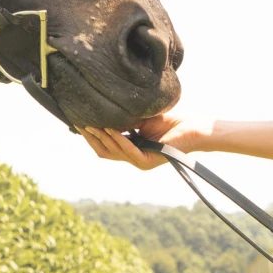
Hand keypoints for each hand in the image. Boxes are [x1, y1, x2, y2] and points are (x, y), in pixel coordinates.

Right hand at [77, 110, 213, 170]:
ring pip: (114, 151)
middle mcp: (133, 158)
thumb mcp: (140, 119)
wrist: (192, 129)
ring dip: (102, 137)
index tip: (79, 122)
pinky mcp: (148, 161)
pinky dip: (118, 139)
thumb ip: (124, 119)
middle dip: (91, 137)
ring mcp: (140, 162)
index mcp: (131, 150)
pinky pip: (129, 150)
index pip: (105, 146)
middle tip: (80, 123)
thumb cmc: (170, 122)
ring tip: (92, 124)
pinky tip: (111, 129)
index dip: (91, 136)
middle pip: (105, 151)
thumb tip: (104, 111)